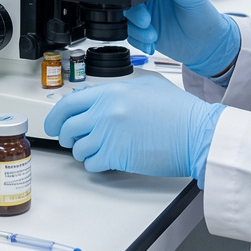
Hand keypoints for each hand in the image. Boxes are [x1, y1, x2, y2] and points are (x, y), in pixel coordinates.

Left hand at [43, 74, 224, 186]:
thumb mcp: (148, 87)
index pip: (69, 102)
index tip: (53, 123)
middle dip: (67, 136)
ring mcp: (108, 134)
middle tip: (72, 140)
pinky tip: (107, 160)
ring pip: (78, 148)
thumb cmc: (180, 112)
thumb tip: (102, 98)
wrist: (196, 133)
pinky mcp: (115, 156)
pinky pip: (91, 163)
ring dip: (84, 151)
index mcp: (111, 92)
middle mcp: (105, 111)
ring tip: (99, 149)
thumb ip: (121, 90)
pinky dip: (95, 164)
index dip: (56, 116)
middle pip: (67, 126)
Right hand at [125, 0, 239, 76]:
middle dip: (135, 13)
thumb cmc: (204, 16)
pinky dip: (139, 42)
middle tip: (146, 21)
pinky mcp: (145, 33)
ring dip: (137, 31)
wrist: (208, 44)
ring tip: (152, 36)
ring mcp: (146, 17)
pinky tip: (151, 44)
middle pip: (128, 2)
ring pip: (128, 20)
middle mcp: (150, 0)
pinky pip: (131, 37)